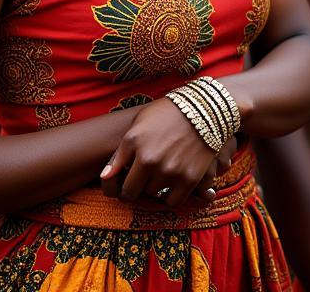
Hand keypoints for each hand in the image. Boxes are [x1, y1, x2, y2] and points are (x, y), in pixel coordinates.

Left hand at [100, 96, 223, 208]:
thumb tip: (105, 178)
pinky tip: (173, 182)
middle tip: (143, 180)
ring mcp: (169, 170)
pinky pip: (173, 201)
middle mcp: (149, 160)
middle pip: (132, 192)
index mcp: (134, 144)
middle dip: (135, 188)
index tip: (125, 182)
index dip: (119, 185)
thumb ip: (120, 152)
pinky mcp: (189, 179)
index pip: (116, 181)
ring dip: (154, 187)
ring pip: (153, 194)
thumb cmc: (167, 113)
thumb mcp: (138, 124)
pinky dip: (171, 195)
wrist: (204, 109)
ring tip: (161, 172)